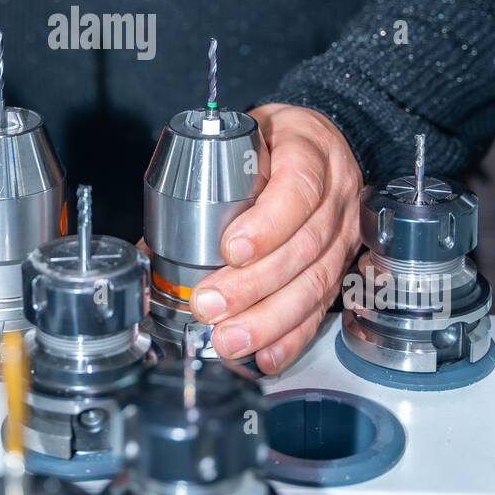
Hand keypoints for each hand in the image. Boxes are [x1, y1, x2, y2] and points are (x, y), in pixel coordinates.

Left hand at [190, 103, 362, 372]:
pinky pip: (321, 306)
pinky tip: (267, 355)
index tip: (230, 249)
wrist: (316, 144)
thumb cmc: (273, 142)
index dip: (267, 224)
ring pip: (315, 283)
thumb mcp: (242, 140)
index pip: (298, 188)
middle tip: (210, 303)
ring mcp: (344, 232)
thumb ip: (207, 184)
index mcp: (311, 151)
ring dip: (268, 319)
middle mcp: (336, 193)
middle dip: (253, 284)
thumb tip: (149, 251)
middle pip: (304, 246)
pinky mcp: (342, 266)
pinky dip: (292, 336)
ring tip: (229, 338)